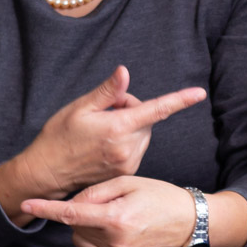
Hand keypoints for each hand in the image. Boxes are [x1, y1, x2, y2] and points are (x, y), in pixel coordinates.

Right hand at [0, 67, 205, 219]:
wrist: (47, 174)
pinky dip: (125, 141)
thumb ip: (107, 92)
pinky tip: (103, 146)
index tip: (199, 93)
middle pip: (146, 119)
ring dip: (129, 127)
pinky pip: (135, 148)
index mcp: (118, 128)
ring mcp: (128, 162)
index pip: (156, 110)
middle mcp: (127, 148)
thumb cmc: (58, 137)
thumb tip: (125, 72)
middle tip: (105, 112)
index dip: (179, 100)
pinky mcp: (125, 172)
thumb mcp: (79, 108)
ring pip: (141, 134)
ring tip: (100, 131)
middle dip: (131, 110)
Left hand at [19, 176, 200, 246]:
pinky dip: (92, 245)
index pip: (71, 214)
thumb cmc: (159, 197)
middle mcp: (116, 243)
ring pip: (80, 243)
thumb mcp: (129, 183)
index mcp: (116, 218)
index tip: (26, 205)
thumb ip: (96, 191)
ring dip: (86, 231)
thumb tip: (73, 204)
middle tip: (106, 205)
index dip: (46, 209)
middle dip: (81, 215)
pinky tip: (111, 235)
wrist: (188, 224)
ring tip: (113, 220)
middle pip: (75, 228)